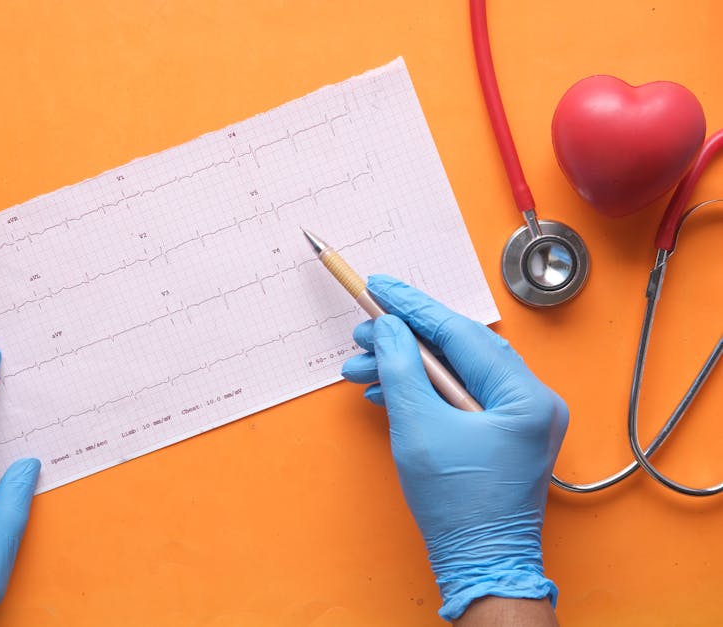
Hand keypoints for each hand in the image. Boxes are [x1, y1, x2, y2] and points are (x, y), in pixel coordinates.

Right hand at [341, 275, 567, 620]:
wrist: (480, 565)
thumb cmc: (458, 508)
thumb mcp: (418, 429)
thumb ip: (402, 368)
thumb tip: (389, 328)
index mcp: (525, 397)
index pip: (462, 333)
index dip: (414, 307)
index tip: (381, 286)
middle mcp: (532, 400)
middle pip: (459, 348)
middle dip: (404, 339)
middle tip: (362, 331)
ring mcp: (520, 418)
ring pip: (456, 372)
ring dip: (407, 366)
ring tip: (362, 366)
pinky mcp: (503, 432)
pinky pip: (459, 395)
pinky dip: (423, 390)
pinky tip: (387, 389)